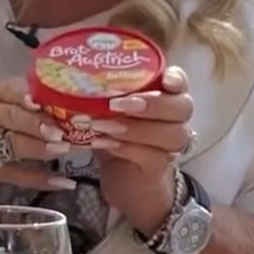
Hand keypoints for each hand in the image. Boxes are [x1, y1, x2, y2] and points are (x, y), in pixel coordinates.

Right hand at [0, 76, 75, 188]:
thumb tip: (58, 98)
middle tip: (63, 131)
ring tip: (64, 150)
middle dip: (40, 125)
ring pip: (16, 146)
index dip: (27, 95)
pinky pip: (17, 174)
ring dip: (42, 149)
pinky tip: (64, 182)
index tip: (44, 100)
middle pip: (15, 119)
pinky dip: (41, 179)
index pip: (10, 89)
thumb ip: (14, 95)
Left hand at [91, 66, 194, 236]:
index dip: (176, 79)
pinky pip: (152, 155)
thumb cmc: (117, 135)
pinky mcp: (159, 166)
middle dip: (153, 103)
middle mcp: (175, 119)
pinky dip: (127, 147)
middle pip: (182, 107)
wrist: (126, 179)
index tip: (164, 80)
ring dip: (135, 128)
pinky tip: (106, 143)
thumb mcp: (109, 110)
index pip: (180, 82)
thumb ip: (104, 93)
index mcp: (165, 96)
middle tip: (118, 104)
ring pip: (170, 133)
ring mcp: (171, 145)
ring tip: (103, 125)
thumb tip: (71, 74)